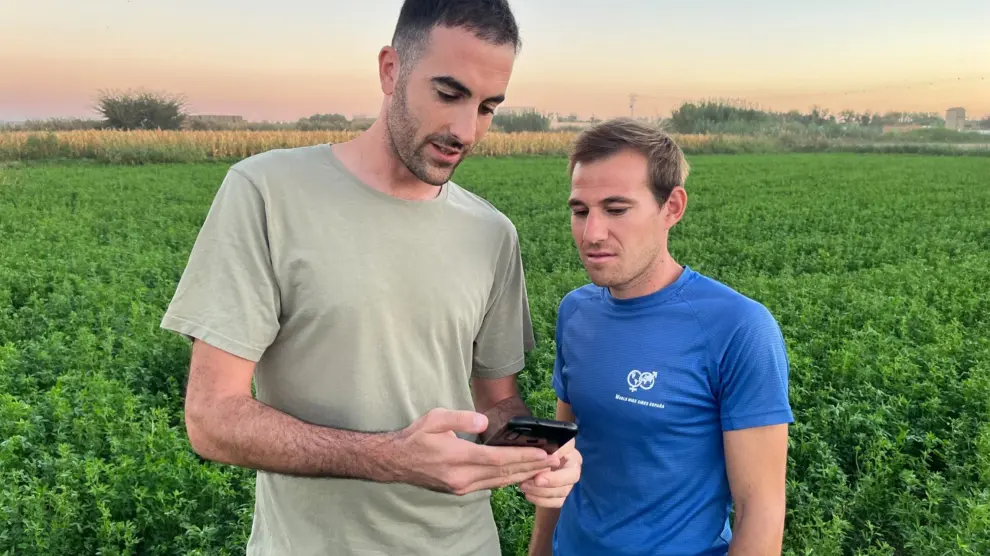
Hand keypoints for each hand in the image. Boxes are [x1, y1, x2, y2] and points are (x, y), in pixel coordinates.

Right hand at [389, 408, 557, 495]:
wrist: (395, 461)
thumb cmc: (416, 436)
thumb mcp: (435, 418)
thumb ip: (461, 417)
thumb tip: (484, 421)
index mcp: (457, 456)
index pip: (498, 459)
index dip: (522, 457)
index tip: (543, 454)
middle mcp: (462, 476)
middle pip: (503, 474)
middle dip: (531, 468)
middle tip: (554, 462)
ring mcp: (461, 486)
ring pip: (499, 483)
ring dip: (523, 476)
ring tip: (544, 469)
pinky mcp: (459, 490)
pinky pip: (489, 486)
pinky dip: (507, 481)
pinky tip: (520, 475)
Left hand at [519, 438, 580, 507]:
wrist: (532, 471)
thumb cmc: (532, 454)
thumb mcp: (533, 447)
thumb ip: (537, 445)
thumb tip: (536, 449)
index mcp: (568, 449)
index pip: (569, 447)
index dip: (559, 452)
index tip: (545, 456)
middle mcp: (573, 464)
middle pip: (572, 475)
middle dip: (554, 479)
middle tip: (537, 480)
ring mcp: (569, 482)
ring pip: (563, 491)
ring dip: (542, 491)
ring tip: (524, 486)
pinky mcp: (563, 495)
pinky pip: (557, 502)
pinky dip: (542, 500)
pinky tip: (528, 495)